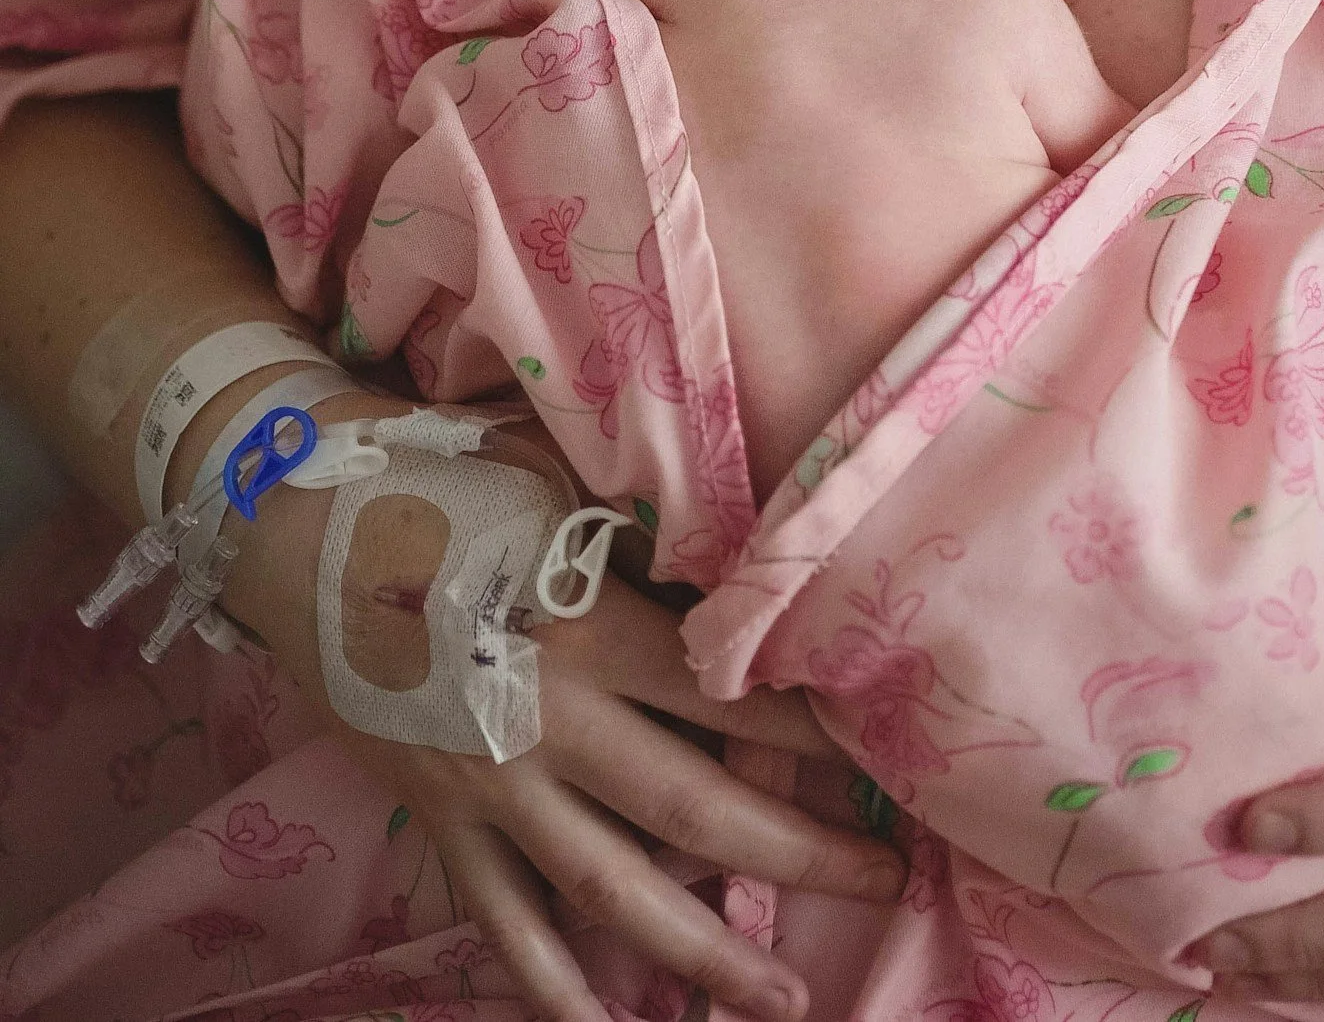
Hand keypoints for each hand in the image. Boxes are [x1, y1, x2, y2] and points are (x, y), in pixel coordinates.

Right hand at [229, 412, 903, 1021]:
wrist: (298, 525)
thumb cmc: (446, 489)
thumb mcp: (558, 493)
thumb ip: (640, 549)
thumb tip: (732, 584)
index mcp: (590, 633)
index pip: (729, 700)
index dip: (813, 736)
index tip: (880, 759)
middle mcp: (550, 727)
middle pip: (696, 813)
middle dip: (802, 855)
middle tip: (887, 879)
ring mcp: (491, 790)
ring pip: (613, 894)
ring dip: (703, 951)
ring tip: (781, 998)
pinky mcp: (441, 821)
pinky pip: (505, 924)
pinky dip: (554, 988)